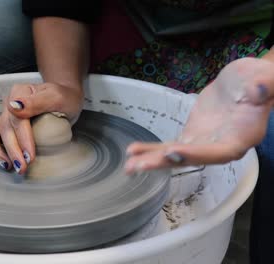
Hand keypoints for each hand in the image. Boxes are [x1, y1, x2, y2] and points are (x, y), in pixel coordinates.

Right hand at [0, 82, 82, 173]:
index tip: (30, 156)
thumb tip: (14, 106)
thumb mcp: (56, 97)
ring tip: (7, 166)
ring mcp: (6, 115)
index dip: (22, 140)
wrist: (66, 99)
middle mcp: (9, 103)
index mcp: (19, 93)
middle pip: (4, 129)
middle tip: (22, 167)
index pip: (17, 119)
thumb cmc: (64, 99)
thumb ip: (36, 101)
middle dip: (12, 151)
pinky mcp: (6, 125)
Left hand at [125, 57, 273, 173]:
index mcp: (241, 137)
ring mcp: (204, 144)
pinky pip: (170, 147)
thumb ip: (263, 86)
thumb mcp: (264, 78)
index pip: (218, 151)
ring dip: (153, 160)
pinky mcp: (191, 137)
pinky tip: (133, 152)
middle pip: (191, 159)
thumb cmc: (259, 80)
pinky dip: (152, 149)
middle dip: (164, 162)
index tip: (172, 152)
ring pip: (176, 156)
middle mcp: (221, 147)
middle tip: (139, 165)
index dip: (196, 154)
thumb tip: (261, 88)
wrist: (247, 82)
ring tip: (129, 165)